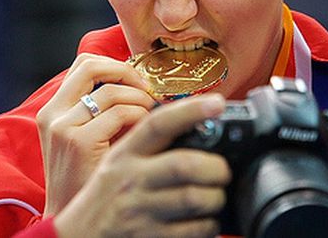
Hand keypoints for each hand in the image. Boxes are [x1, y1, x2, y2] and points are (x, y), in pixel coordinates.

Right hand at [37, 53, 156, 214]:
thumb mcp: (86, 138)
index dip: (114, 65)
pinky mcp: (79, 142)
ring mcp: (64, 127)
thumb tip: (140, 86)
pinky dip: (140, 116)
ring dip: (140, 98)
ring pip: (112, 90)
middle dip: (126, 72)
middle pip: (92, 65)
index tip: (136, 81)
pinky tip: (147, 132)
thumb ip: (101, 112)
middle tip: (147, 90)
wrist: (75, 222)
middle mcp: (54, 113)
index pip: (83, 64)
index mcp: (53, 109)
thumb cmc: (88, 180)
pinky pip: (120, 113)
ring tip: (151, 116)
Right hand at [54, 94, 231, 237]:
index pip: (157, 124)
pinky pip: (193, 231)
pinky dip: (209, 226)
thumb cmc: (104, 199)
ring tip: (216, 196)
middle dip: (216, 167)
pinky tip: (206, 221)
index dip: (190, 110)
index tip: (217, 103)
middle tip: (224, 169)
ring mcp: (139, 211)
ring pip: (194, 198)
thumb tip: (195, 129)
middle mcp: (130, 180)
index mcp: (124, 154)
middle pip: (184, 164)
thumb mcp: (116, 164)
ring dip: (216, 198)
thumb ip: (147, 147)